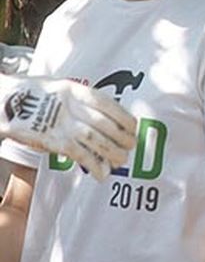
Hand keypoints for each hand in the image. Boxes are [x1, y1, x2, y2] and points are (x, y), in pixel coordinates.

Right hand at [0, 74, 136, 179]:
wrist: (1, 100)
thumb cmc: (30, 95)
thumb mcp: (58, 88)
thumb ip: (79, 100)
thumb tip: (103, 115)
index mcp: (74, 90)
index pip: (107, 104)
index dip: (124, 117)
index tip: (133, 126)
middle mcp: (70, 106)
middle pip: (104, 123)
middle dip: (122, 137)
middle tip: (132, 145)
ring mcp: (60, 123)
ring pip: (95, 140)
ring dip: (111, 152)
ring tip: (121, 160)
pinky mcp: (51, 140)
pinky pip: (78, 154)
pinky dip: (93, 164)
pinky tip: (103, 173)